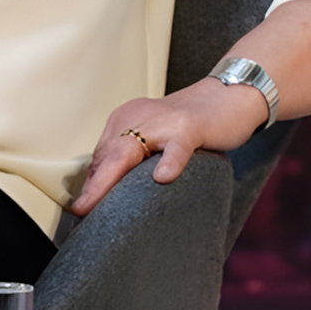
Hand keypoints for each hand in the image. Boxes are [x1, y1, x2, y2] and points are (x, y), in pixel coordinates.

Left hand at [69, 78, 270, 216]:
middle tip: (79, 214)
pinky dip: (170, 161)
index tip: (80, 212)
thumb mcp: (156, 138)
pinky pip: (177, 147)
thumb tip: (105, 194)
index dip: (90, 186)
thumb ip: (133, 159)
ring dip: (111, 180)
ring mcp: (165, 121)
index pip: (101, 157)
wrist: (231, 95)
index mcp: (126, 119)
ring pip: (132, 151)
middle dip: (92, 187)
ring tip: (95, 204)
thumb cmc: (192, 124)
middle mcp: (139, 117)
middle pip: (109, 156)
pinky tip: (163, 178)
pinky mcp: (192, 127)